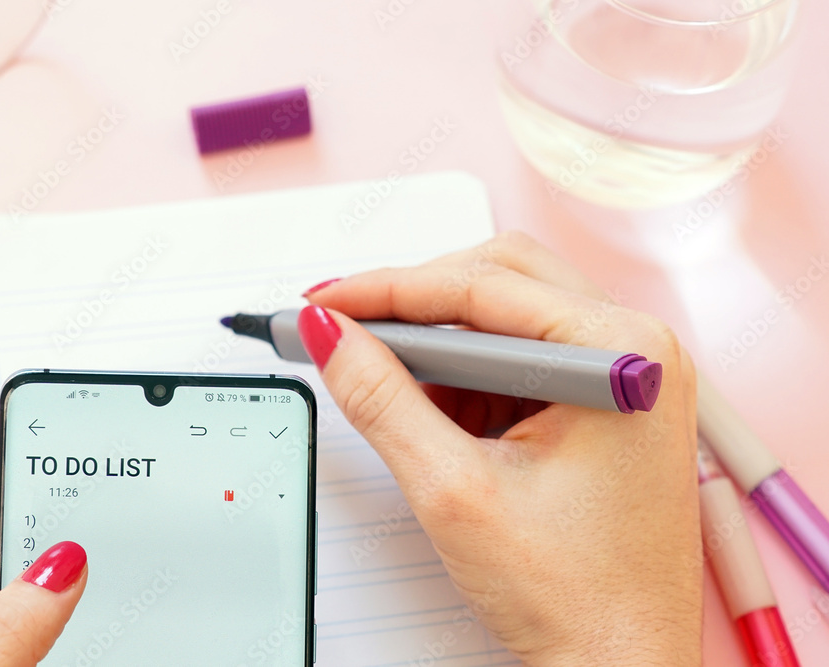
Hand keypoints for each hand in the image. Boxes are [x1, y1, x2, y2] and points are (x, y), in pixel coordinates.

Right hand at [300, 232, 700, 665]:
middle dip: (416, 307)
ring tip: (391, 387)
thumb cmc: (577, 599)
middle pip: (501, 281)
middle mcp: (637, 352)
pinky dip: (469, 379)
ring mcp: (625, 375)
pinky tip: (439, 418)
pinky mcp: (604, 402)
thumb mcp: (453, 491)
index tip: (327, 301)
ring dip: (441, 345)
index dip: (388, 290)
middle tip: (346, 329)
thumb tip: (331, 335)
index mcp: (623, 354)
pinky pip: (523, 359)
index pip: (482, 287)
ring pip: (508, 317)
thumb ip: (380, 400)